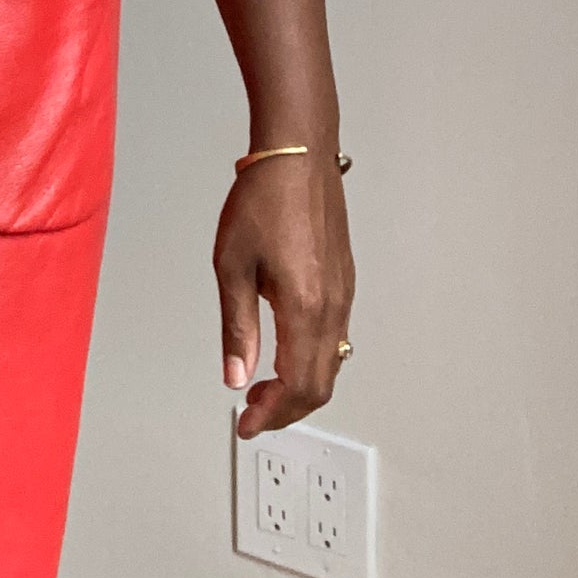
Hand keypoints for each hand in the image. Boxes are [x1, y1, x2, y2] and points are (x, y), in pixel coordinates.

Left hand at [214, 149, 354, 438]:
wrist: (297, 154)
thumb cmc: (263, 198)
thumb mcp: (232, 263)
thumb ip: (236, 325)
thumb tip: (236, 374)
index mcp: (305, 306)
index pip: (298, 385)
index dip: (272, 414)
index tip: (246, 423)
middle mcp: (334, 305)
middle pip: (320, 384)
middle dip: (287, 409)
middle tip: (252, 413)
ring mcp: (344, 293)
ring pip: (332, 363)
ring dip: (300, 386)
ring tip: (263, 387)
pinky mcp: (344, 279)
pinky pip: (336, 337)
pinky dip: (312, 359)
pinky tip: (284, 350)